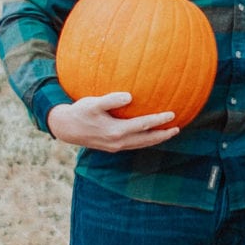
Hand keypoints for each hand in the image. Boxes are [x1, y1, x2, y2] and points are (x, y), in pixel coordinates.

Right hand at [47, 92, 177, 151]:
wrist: (66, 128)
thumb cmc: (80, 112)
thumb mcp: (93, 103)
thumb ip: (111, 100)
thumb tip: (129, 96)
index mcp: (116, 131)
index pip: (144, 125)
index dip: (159, 120)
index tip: (172, 114)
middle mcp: (118, 142)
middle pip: (146, 139)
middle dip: (163, 134)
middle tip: (177, 129)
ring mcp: (116, 146)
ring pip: (141, 144)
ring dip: (156, 139)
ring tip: (169, 133)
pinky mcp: (112, 147)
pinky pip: (134, 144)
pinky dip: (145, 141)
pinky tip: (149, 135)